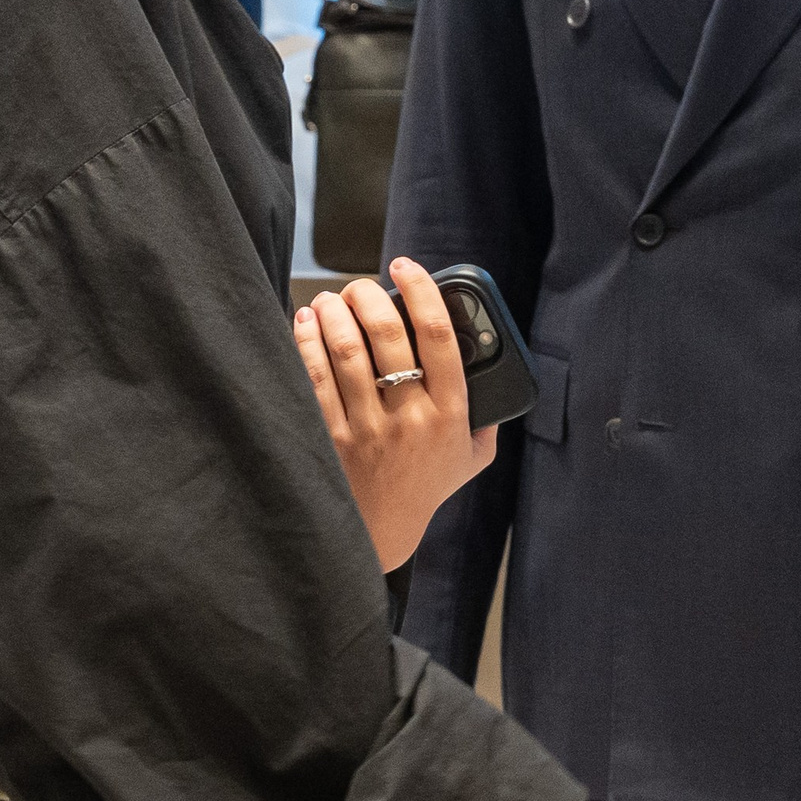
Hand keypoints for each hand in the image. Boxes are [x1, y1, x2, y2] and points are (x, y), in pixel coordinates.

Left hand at [295, 256, 496, 571]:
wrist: (381, 533)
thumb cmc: (428, 488)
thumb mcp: (474, 456)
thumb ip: (487, 416)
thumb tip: (493, 369)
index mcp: (450, 414)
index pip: (441, 338)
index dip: (423, 292)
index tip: (407, 267)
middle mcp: (410, 417)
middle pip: (388, 337)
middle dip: (369, 296)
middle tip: (360, 285)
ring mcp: (367, 428)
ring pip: (347, 352)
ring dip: (335, 314)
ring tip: (331, 299)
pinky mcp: (331, 437)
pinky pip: (315, 378)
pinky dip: (308, 342)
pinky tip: (307, 323)